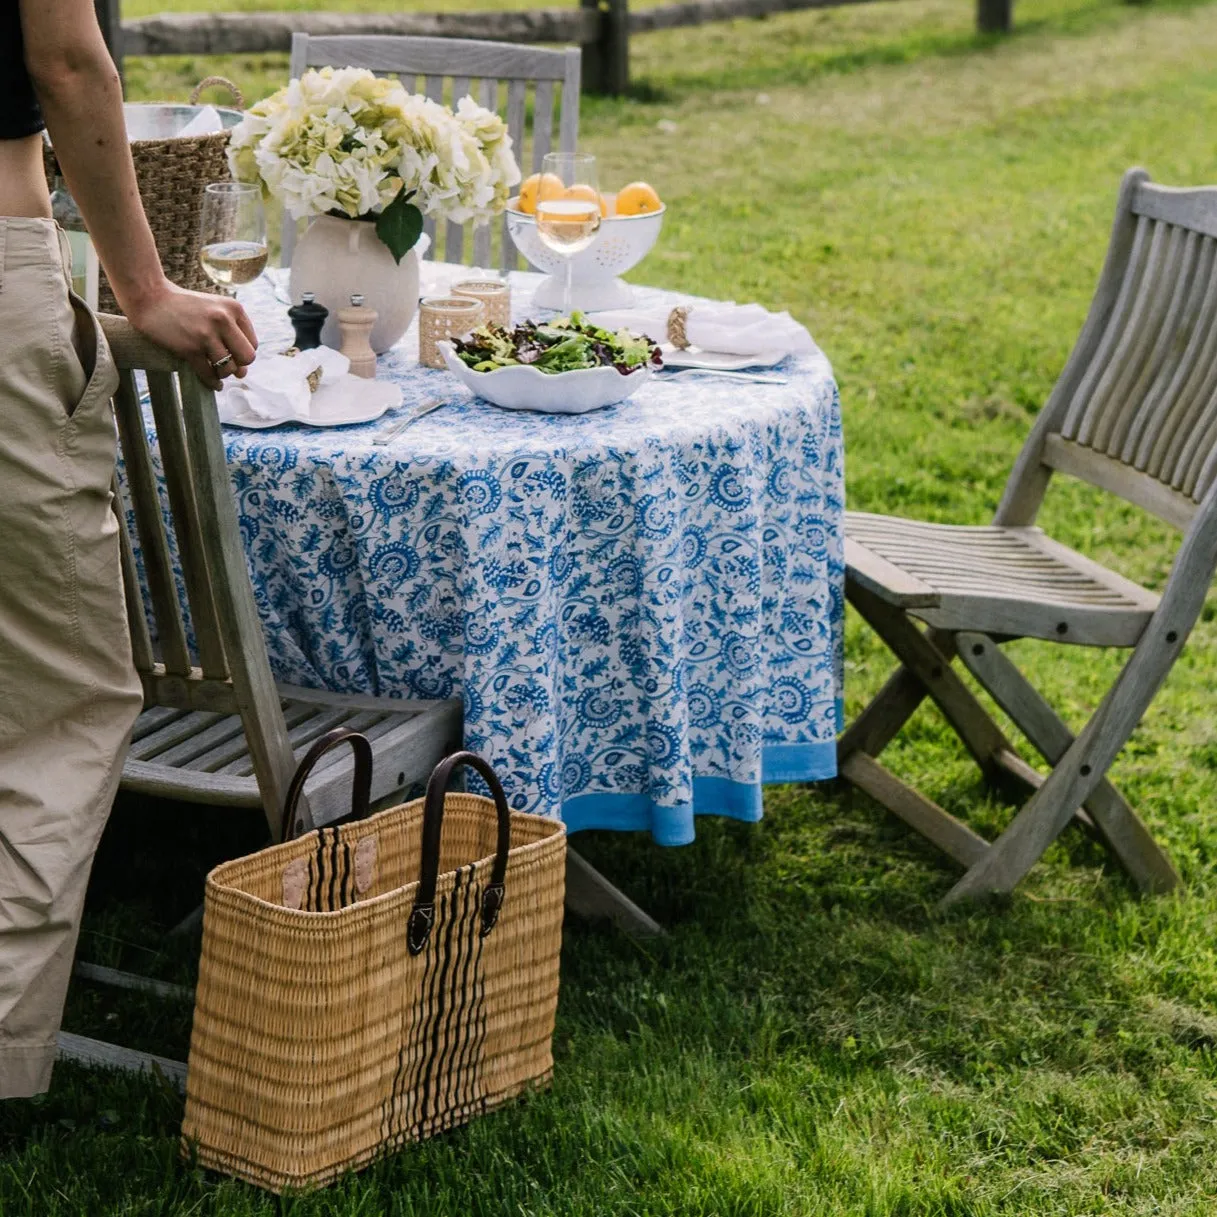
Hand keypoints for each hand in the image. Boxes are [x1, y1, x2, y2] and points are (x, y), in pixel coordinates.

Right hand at [123, 279, 257, 389]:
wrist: (151, 298)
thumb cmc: (184, 306)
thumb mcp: (215, 307)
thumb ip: (232, 330)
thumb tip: (243, 371)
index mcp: (234, 309)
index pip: (253, 344)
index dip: (243, 353)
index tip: (232, 354)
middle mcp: (223, 320)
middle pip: (247, 358)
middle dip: (239, 366)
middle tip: (228, 366)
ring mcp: (206, 334)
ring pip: (229, 368)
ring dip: (223, 374)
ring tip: (215, 370)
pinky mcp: (190, 348)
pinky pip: (209, 374)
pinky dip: (213, 382)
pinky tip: (213, 384)